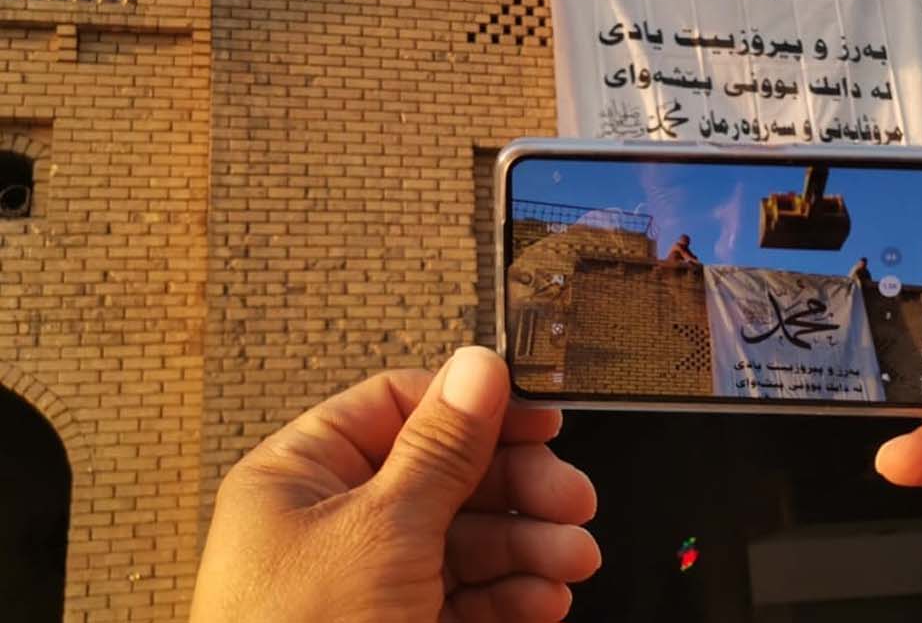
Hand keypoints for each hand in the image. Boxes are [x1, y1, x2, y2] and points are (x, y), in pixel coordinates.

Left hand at [191, 347, 599, 622]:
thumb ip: (441, 447)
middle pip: (450, 475)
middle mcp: (335, 523)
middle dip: (520, 489)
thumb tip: (479, 369)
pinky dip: (513, 594)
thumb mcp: (382, 528)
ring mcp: (370, 581)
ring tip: (574, 559)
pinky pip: (469, 595)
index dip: (474, 408)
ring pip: (469, 540)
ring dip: (530, 546)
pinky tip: (546, 598)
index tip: (540, 420)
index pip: (398, 408)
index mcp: (302, 477)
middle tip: (572, 498)